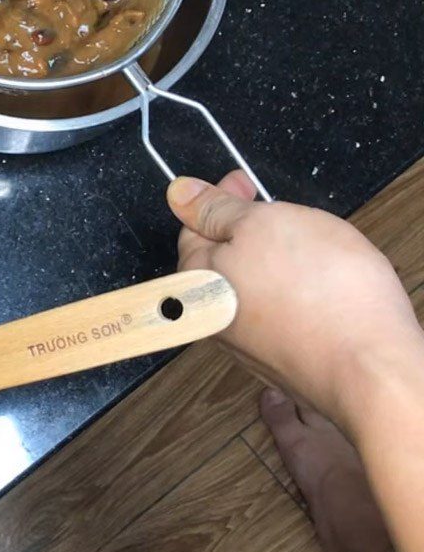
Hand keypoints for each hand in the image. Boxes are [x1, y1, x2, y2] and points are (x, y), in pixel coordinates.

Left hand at [167, 171, 421, 433]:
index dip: (218, 201)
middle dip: (244, 233)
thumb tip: (179, 193)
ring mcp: (250, 346)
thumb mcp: (261, 223)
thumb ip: (215, 209)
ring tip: (308, 249)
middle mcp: (214, 320)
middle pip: (222, 262)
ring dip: (272, 265)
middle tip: (279, 213)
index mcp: (197, 282)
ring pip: (253, 289)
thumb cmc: (320, 290)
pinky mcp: (286, 362)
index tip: (244, 183)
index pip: (192, 231)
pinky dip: (295, 295)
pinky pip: (282, 315)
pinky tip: (322, 288)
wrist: (372, 368)